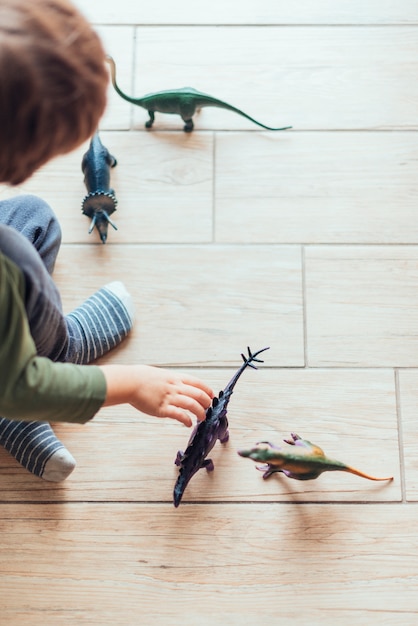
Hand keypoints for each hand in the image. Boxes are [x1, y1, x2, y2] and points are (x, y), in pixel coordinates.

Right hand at [99, 364, 213, 426]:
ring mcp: (170, 398)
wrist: (130, 382)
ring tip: (202, 418)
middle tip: (209, 408)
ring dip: (200, 412)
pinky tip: (189, 423)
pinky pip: (179, 415)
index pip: (197, 382)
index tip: (212, 395)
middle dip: (207, 402)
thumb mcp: (160, 374)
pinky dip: (187, 420)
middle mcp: (175, 387)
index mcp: (175, 378)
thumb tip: (174, 383)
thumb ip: (169, 380)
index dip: (207, 389)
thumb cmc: (141, 377)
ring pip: (192, 405)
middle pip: (198, 394)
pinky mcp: (162, 409)